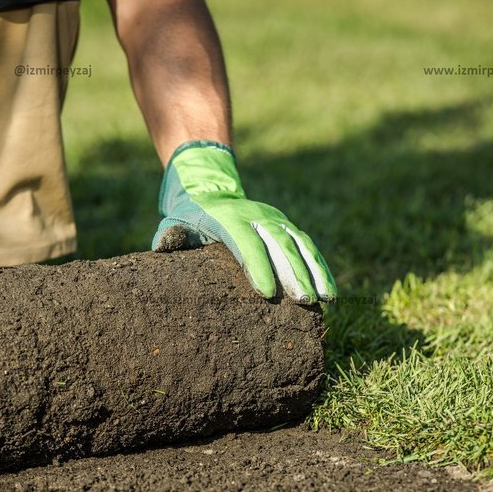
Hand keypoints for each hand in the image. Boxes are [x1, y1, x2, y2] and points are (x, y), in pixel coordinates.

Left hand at [151, 141, 336, 302]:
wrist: (210, 190)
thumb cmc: (190, 217)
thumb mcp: (175, 223)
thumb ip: (171, 236)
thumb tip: (162, 249)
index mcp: (229, 218)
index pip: (246, 243)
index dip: (258, 266)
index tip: (268, 294)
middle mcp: (257, 216)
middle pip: (279, 244)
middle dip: (293, 273)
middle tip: (303, 301)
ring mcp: (275, 219)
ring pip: (300, 244)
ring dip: (314, 272)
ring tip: (324, 299)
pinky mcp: (287, 226)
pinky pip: (308, 246)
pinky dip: (320, 268)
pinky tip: (330, 291)